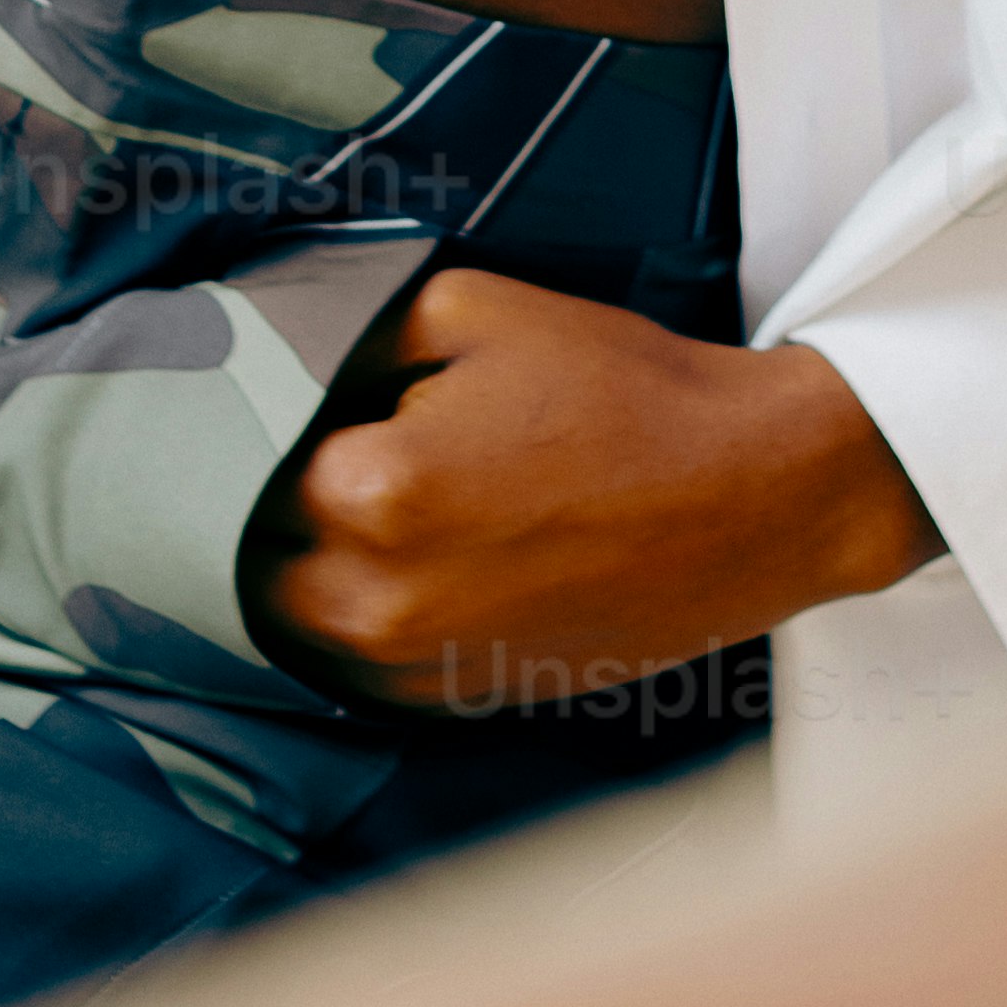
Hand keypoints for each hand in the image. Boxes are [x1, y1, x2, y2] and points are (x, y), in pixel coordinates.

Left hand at [239, 265, 937, 712]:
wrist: (750, 496)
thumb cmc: (626, 394)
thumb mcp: (479, 309)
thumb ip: (362, 337)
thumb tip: (297, 369)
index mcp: (372, 493)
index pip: (256, 461)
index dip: (283, 425)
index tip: (309, 406)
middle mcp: (380, 599)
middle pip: (268, 558)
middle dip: (293, 509)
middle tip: (345, 457)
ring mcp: (423, 663)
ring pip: (311, 624)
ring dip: (328, 571)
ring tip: (391, 511)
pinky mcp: (468, 696)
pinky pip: (374, 666)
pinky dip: (381, 620)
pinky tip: (432, 562)